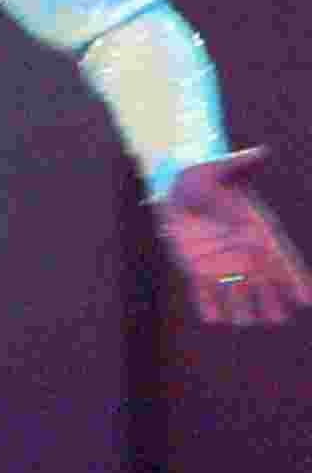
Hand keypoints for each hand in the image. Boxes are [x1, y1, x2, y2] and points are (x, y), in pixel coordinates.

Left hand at [152, 148, 311, 324]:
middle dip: (273, 301)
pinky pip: (205, 294)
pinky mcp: (197, 269)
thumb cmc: (202, 175)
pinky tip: (212, 317)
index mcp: (256, 230)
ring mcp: (221, 263)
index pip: (282, 258)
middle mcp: (243, 252)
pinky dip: (208, 305)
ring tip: (245, 319)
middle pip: (265, 283)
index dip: (295, 279)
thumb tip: (260, 153)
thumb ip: (240, 164)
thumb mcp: (219, 169)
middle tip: (277, 317)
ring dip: (241, 308)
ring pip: (237, 293)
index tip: (306, 300)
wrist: (173, 185)